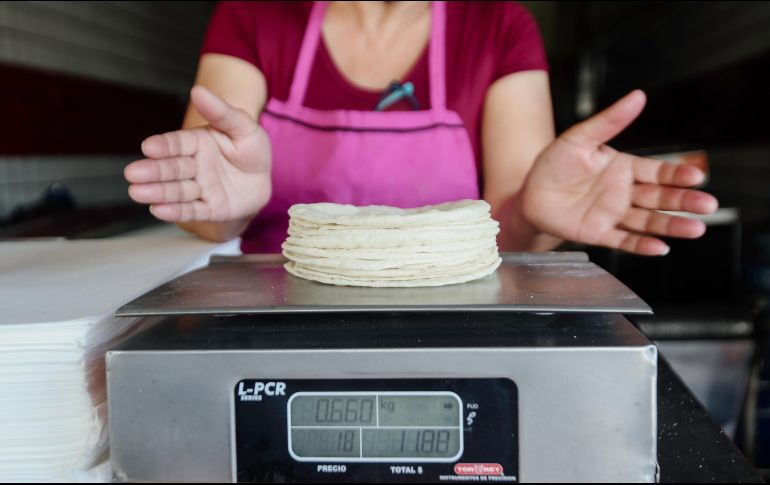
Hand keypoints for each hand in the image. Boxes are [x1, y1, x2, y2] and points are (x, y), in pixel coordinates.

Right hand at [125, 86, 271, 221]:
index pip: (178, 143)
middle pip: (171, 168)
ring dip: (157, 192)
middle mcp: (194, 166)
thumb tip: (198, 90)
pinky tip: (158, 210)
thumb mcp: (244, 127)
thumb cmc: (251, 150)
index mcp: (198, 143)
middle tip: (133, 173)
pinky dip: (175, 211)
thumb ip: (222, 112)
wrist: (262, 181)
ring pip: (177, 190)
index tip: (148, 147)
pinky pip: (191, 210)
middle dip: (152, 171)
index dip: (163, 146)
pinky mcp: (208, 209)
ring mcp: (200, 188)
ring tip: (137, 192)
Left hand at [521, 90, 717, 255]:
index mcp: (625, 168)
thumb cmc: (554, 164)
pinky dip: (641, 245)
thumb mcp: (579, 138)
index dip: (677, 174)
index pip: (658, 171)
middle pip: (660, 198)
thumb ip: (609, 121)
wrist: (529, 194)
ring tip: (694, 230)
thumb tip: (637, 96)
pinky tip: (659, 248)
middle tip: (708, 206)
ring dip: (671, 226)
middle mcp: (624, 193)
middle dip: (684, 201)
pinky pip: (623, 240)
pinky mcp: (599, 233)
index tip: (696, 176)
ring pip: (648, 221)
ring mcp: (613, 215)